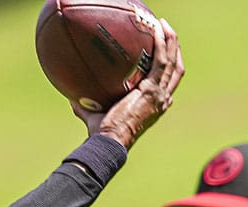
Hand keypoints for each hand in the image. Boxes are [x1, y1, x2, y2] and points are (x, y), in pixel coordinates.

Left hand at [73, 17, 184, 147]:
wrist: (109, 141)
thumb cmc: (102, 135)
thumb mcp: (95, 116)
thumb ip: (86, 106)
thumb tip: (71, 98)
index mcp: (154, 106)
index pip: (167, 83)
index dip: (169, 67)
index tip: (164, 53)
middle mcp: (161, 100)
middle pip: (176, 69)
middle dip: (174, 49)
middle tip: (166, 32)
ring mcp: (159, 95)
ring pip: (173, 62)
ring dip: (171, 41)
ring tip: (164, 25)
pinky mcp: (153, 90)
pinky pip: (162, 61)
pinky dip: (162, 44)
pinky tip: (157, 31)